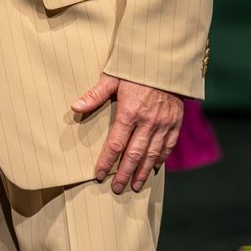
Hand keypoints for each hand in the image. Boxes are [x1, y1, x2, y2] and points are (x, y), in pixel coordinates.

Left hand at [74, 75, 181, 193]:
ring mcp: (163, 124)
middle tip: (116, 188)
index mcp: (130, 112)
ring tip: (135, 186)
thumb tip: (75, 107)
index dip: (107, 161)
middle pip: (134, 155)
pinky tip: (153, 169)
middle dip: (124, 174)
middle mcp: (148, 122)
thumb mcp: (113, 77)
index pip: (116, 144)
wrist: (166, 61)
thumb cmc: (136, 68)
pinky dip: (160, 160)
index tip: (99, 174)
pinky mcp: (175, 123)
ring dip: (142, 172)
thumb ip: (95, 94)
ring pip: (152, 155)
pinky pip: (168, 146)